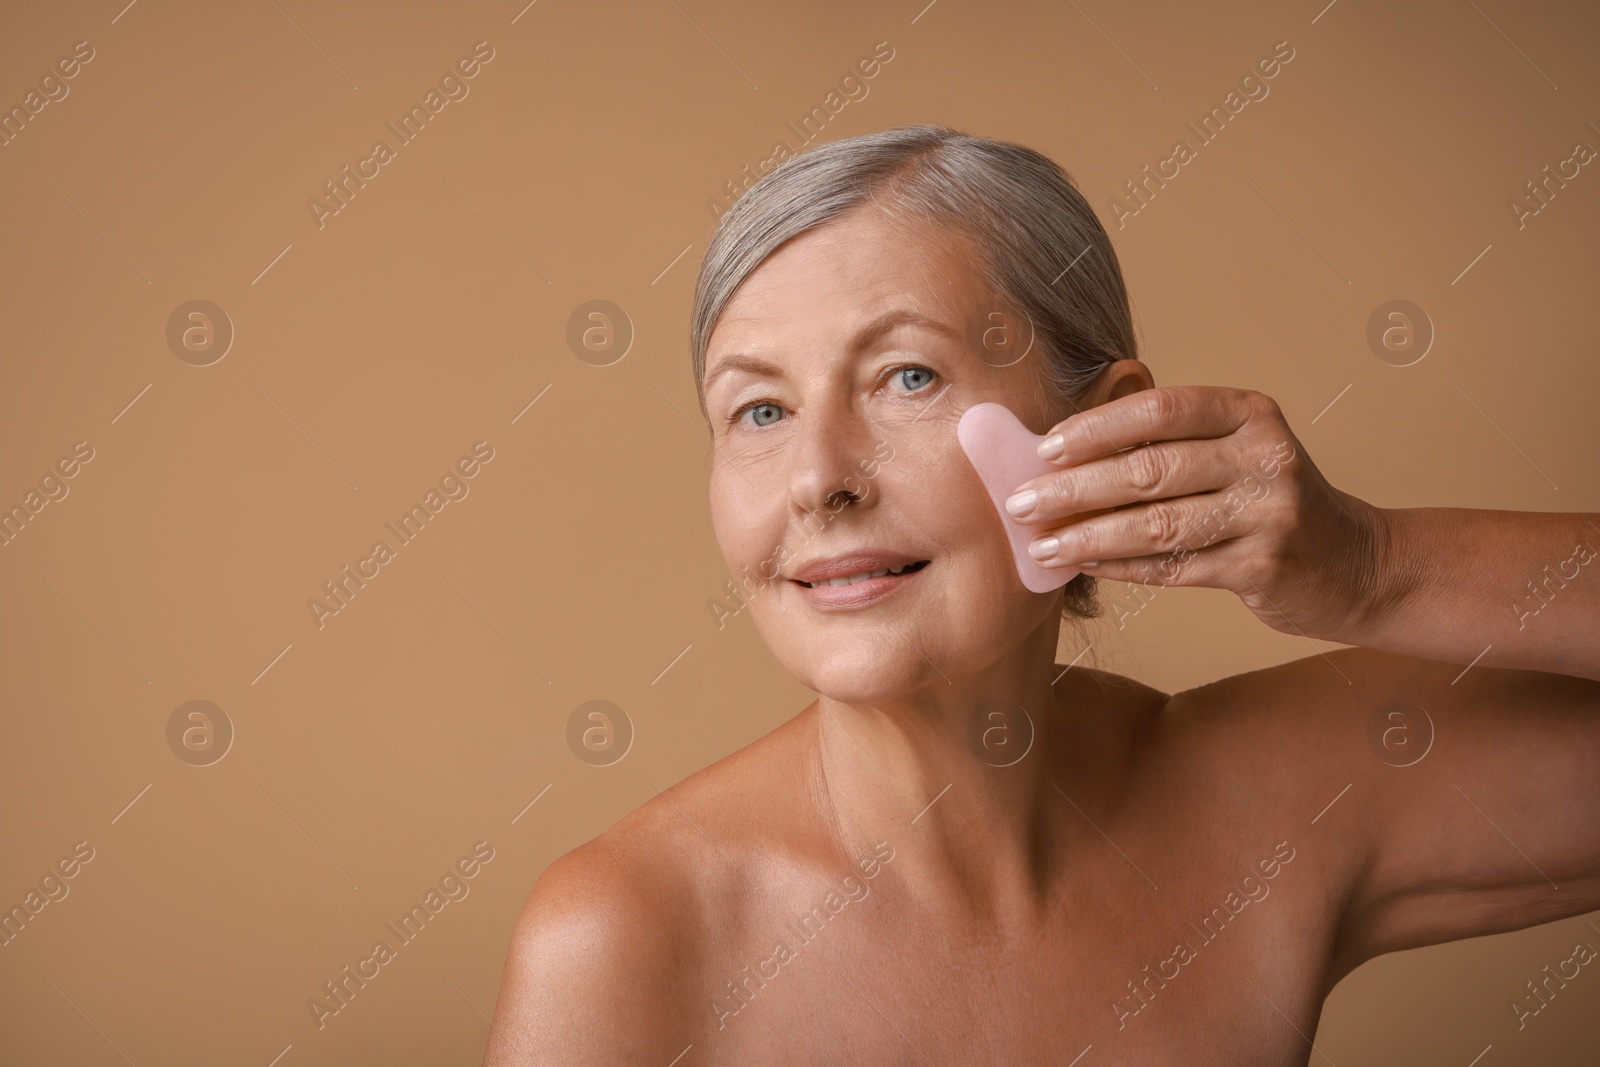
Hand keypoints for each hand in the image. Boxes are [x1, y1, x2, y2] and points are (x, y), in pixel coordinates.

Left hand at [1002, 385, 1389, 640]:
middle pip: (1150, 470)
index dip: (1096, 427)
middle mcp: (1266, 458)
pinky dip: (1120, 566)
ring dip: (1088, 535)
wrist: (1355, 563)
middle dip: (1074, 488)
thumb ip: (1171, 440)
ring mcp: (1268, 515)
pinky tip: (1082, 563)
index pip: (1162, 410)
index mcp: (1252, 414)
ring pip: (1157, 525)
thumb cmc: (1269, 498)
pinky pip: (1172, 567)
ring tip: (1041, 543)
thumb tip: (1065, 446)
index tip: (1044, 447)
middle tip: (1020, 502)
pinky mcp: (1262, 568)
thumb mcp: (1237, 449)